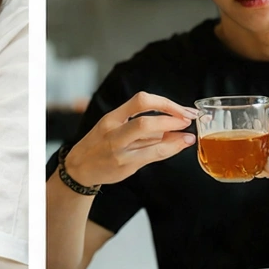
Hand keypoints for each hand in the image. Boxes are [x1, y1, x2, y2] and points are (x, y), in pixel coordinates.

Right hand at [62, 92, 198, 188]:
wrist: (79, 167)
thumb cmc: (100, 144)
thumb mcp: (114, 127)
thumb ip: (141, 124)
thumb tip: (175, 121)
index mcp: (111, 117)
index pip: (140, 101)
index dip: (165, 103)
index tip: (181, 108)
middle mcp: (113, 132)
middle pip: (145, 121)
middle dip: (172, 119)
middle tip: (188, 119)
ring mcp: (118, 150)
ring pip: (151, 141)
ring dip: (175, 136)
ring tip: (189, 135)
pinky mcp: (124, 165)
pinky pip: (152, 155)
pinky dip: (170, 149)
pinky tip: (180, 145)